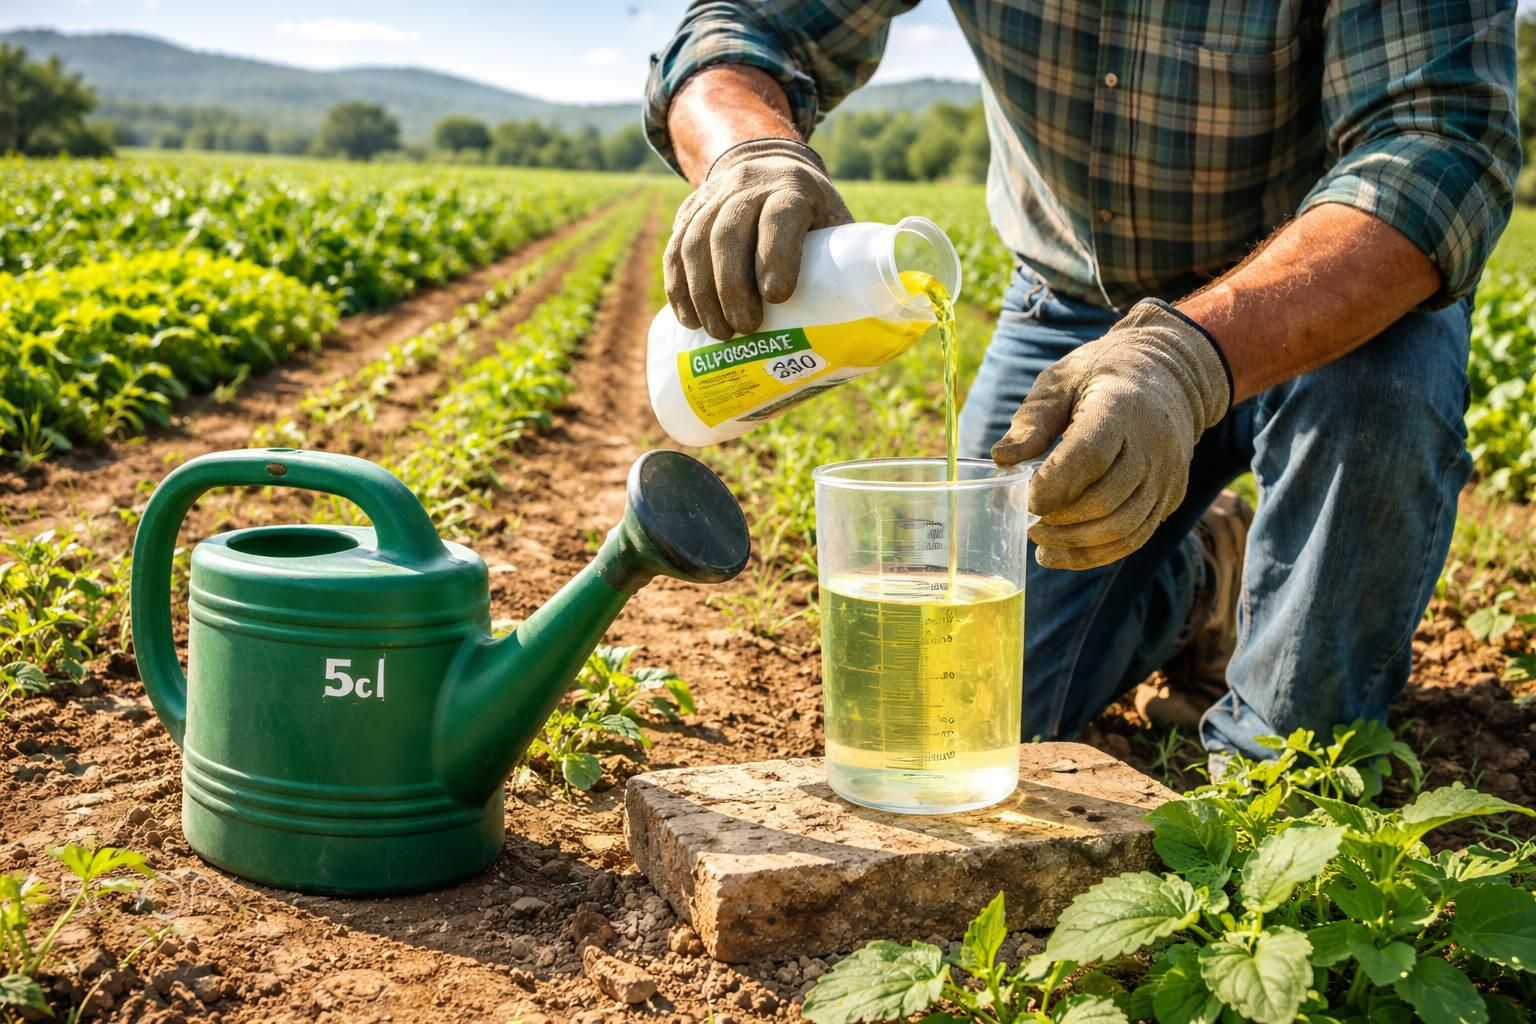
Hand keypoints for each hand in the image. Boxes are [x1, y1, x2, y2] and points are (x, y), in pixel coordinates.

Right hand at [664, 137, 852, 340]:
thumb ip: (848, 262)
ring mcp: (715, 195)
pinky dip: (678, 287)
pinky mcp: (690, 209)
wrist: (770, 165)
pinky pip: (675, 248)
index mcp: (794, 188)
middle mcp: (750, 185)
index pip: (780, 216)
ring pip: (695, 242)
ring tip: (718, 332)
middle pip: (728, 233)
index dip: (776, 256)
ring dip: (701, 293)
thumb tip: (867, 324)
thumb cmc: (815, 213)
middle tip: (744, 329)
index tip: (777, 298)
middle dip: (731, 287)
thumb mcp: (837, 223)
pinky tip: (689, 317)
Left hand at [992, 300, 1231, 569]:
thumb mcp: (1061, 380)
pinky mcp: (1169, 497)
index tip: (1022, 498)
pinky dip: (1096, 554)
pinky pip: (1134, 538)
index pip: (1089, 457)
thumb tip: (1001, 458)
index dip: (1052, 485)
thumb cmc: (1103, 375)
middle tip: (1027, 523)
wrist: (1170, 376)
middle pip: (1106, 501)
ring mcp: (1165, 476)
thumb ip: (1032, 420)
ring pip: (1122, 528)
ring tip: (1039, 542)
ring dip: (1075, 544)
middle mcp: (1151, 446)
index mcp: (1120, 408)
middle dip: (1059, 521)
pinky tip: (1062, 553)